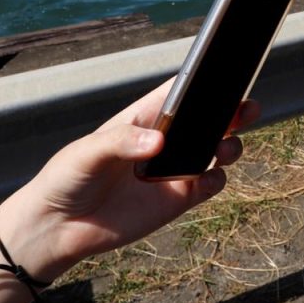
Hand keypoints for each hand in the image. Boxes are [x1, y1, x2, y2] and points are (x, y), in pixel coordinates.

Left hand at [0, 81, 256, 302]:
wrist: (58, 227)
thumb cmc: (67, 177)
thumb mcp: (87, 152)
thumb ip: (122, 144)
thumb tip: (159, 143)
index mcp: (143, 118)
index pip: (179, 93)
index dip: (203, 83)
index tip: (226, 75)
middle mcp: (163, 141)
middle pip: (206, 119)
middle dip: (230, 112)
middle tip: (245, 109)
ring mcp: (172, 170)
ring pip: (213, 150)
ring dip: (228, 146)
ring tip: (225, 149)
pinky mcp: (176, 199)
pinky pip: (207, 185)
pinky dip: (215, 180)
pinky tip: (208, 178)